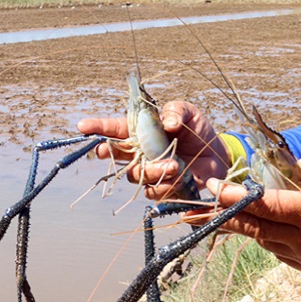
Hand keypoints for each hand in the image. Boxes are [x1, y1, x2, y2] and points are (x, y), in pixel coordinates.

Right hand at [77, 100, 229, 199]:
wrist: (217, 154)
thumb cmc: (197, 130)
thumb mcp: (189, 113)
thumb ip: (176, 111)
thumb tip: (167, 123)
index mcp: (142, 131)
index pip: (116, 128)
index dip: (98, 127)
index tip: (83, 127)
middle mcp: (140, 152)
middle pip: (116, 154)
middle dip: (110, 152)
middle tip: (107, 151)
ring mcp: (149, 171)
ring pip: (135, 175)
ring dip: (152, 170)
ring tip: (174, 164)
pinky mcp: (161, 188)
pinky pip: (154, 191)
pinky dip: (167, 184)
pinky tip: (180, 176)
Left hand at [207, 152, 300, 287]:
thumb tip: (295, 168)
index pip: (264, 205)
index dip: (235, 196)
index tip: (214, 187)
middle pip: (255, 227)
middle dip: (224, 215)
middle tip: (198, 207)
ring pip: (265, 241)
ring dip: (244, 227)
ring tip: (222, 214)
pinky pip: (280, 252)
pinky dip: (266, 238)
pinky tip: (261, 227)